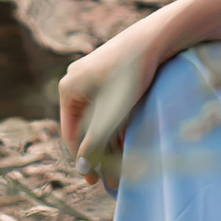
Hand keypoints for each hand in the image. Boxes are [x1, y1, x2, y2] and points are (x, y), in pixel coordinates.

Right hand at [57, 21, 170, 188]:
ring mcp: (90, 73)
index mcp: (68, 89)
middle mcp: (74, 80)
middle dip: (98, 150)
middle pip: (83, 125)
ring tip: (122, 158)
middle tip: (110, 175)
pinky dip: (114, 120)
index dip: (83, 161)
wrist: (153, 39)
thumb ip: (94, 143)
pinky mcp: (107, 70)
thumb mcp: (111, 115)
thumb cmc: (130, 77)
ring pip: (96, 114)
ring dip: (107, 137)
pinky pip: (105, 102)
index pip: (70, 134)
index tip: (94, 182)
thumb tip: (81, 169)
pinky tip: (127, 135)